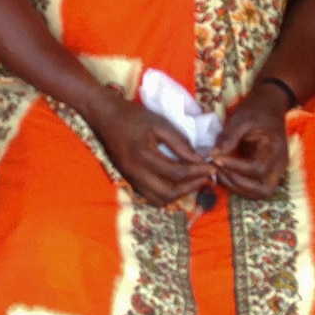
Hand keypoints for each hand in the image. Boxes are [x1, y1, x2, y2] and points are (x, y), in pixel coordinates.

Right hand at [83, 91, 211, 207]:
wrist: (104, 115)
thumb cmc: (132, 115)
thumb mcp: (159, 123)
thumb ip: (179, 142)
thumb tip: (198, 159)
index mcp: (144, 155)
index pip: (177, 173)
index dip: (198, 172)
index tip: (211, 167)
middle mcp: (136, 172)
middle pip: (169, 193)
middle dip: (191, 187)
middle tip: (204, 177)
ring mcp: (130, 178)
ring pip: (159, 199)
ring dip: (178, 194)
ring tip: (191, 181)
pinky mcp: (128, 179)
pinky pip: (149, 196)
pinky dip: (165, 194)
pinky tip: (174, 182)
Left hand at [209, 86, 292, 199]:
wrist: (269, 106)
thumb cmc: (256, 110)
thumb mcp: (240, 118)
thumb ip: (228, 137)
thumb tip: (213, 155)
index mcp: (275, 149)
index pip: (258, 169)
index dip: (236, 168)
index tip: (216, 160)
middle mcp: (279, 165)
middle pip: (263, 189)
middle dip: (238, 185)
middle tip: (217, 171)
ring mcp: (276, 171)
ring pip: (260, 193)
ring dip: (237, 188)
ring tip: (218, 173)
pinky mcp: (268, 173)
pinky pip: (256, 187)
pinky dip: (240, 186)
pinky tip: (224, 174)